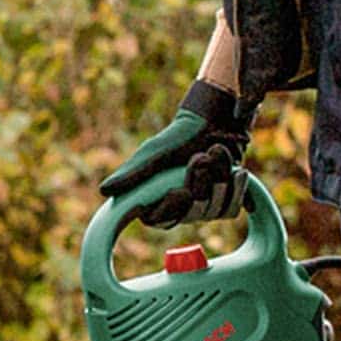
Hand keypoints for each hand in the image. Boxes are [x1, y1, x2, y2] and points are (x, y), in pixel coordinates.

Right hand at [99, 81, 255, 228]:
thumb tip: (104, 191)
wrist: (216, 121)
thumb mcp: (154, 153)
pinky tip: (236, 170)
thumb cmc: (180, 136)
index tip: (181, 190)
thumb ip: (132, 173)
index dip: (171, 208)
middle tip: (199, 157)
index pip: (158, 220)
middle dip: (198, 180)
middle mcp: (179, 209)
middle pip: (190, 214)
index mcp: (156, 200)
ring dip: (218, 176)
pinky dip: (236, 187)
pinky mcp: (224, 204)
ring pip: (212, 209)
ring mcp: (202, 208)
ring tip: (215, 153)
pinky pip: (231, 210)